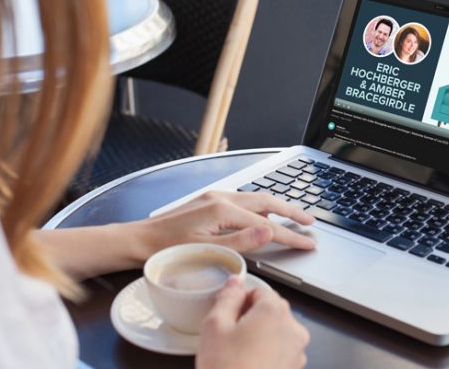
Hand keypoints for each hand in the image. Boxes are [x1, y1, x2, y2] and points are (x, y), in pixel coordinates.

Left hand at [136, 191, 315, 260]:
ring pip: (256, 199)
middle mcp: (221, 197)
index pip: (267, 224)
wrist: (138, 240)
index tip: (308, 242)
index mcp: (222, 209)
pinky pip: (243, 200)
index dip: (290, 235)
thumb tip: (270, 230)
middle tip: (310, 222)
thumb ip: (242, 241)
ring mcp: (214, 197)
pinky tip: (264, 215)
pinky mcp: (209, 201)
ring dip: (277, 207)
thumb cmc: (167, 249)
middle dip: (291, 211)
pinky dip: (260, 207)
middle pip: (267, 201)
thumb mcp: (207, 251)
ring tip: (294, 217)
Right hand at [196, 276, 309, 368]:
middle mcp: (293, 328)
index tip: (228, 316)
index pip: (260, 290)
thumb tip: (235, 282)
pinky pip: (280, 352)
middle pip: (271, 311)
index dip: (241, 301)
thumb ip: (227, 297)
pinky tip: (247, 366)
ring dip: (259, 337)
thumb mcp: (214, 326)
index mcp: (275, 311)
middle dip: (251, 319)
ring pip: (276, 332)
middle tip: (228, 337)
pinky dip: (266, 354)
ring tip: (237, 355)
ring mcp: (297, 351)